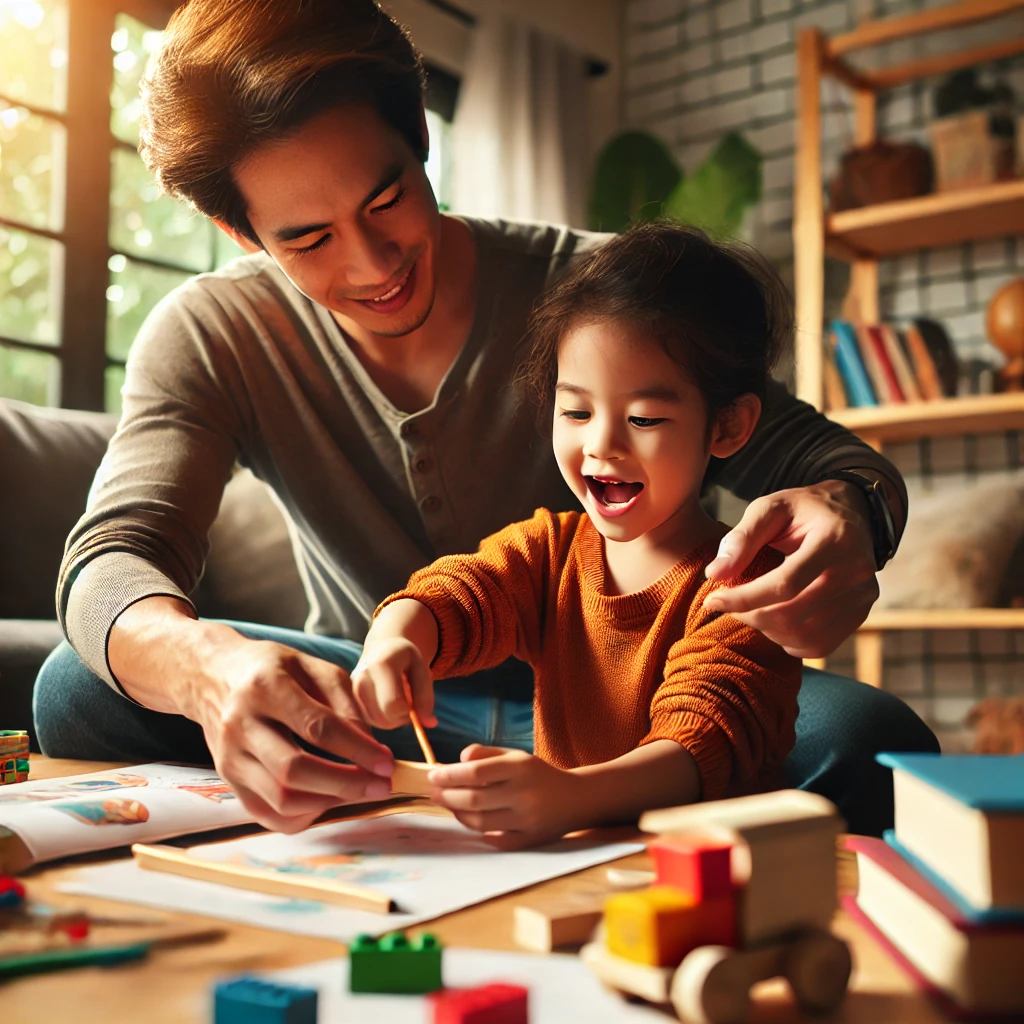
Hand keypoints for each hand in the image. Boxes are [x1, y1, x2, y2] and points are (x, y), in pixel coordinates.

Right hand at [193, 635, 395, 833]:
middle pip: (295, 771)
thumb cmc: (271, 669)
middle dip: (346, 784)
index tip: (387, 763)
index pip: (317, 728)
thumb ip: (346, 702)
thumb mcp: (313, 667)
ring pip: (280, 799)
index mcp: (267, 687)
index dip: (357, 750)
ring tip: (357, 792)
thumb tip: (371, 747)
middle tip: (380, 785)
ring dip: (327, 802)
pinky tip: (326, 800)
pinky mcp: (227, 779)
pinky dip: (301, 815)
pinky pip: (266, 813)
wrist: (211, 676)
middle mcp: (242, 725)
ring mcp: (230, 757)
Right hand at [351, 637, 437, 730]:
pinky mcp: (349, 700)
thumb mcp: (422, 669)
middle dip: (400, 717)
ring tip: (397, 698)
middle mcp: (361, 678)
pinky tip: (385, 703)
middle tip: (407, 700)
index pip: (393, 705)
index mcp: (380, 665)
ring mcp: (352, 690)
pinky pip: (370, 721)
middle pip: (383, 718)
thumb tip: (430, 723)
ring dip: (392, 719)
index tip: (413, 701)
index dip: (408, 711)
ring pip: (376, 722)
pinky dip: (382, 718)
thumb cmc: (405, 658)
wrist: (382, 649)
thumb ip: (426, 696)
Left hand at [428, 744, 582, 849]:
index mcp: (520, 768)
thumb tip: (459, 761)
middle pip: (473, 800)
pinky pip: (495, 840)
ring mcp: (527, 820)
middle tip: (434, 792)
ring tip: (449, 804)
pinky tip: (470, 821)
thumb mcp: (516, 755)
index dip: (449, 775)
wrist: (576, 799)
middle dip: (447, 796)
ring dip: (457, 814)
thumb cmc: (538, 774)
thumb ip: (486, 753)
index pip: (476, 773)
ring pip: (480, 822)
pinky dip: (478, 832)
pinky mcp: (530, 840)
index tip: (433, 776)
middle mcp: (524, 794)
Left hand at [703, 481, 878, 658]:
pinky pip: (820, 646)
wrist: (849, 512)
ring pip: (804, 635)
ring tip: (750, 609)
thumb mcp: (769, 508)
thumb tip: (715, 573)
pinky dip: (789, 641)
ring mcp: (864, 595)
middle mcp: (857, 570)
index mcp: (835, 538)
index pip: (785, 584)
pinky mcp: (862, 613)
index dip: (743, 598)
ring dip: (767, 629)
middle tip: (729, 604)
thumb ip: (741, 538)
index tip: (712, 600)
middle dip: (750, 615)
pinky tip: (774, 621)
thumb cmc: (801, 510)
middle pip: (793, 615)